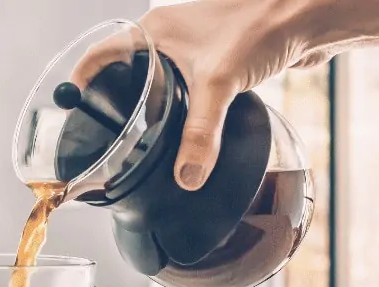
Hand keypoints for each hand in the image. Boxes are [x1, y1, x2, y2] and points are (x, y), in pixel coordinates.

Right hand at [72, 0, 328, 190]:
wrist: (308, 14)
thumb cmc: (260, 25)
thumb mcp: (219, 85)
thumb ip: (200, 135)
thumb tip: (186, 178)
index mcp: (153, 30)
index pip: (100, 55)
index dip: (82, 81)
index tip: (71, 109)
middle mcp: (169, 36)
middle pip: (127, 71)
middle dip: (117, 102)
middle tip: (109, 135)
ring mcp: (194, 47)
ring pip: (160, 81)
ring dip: (152, 107)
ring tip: (143, 139)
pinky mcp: (219, 59)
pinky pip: (189, 87)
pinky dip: (184, 108)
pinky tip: (188, 130)